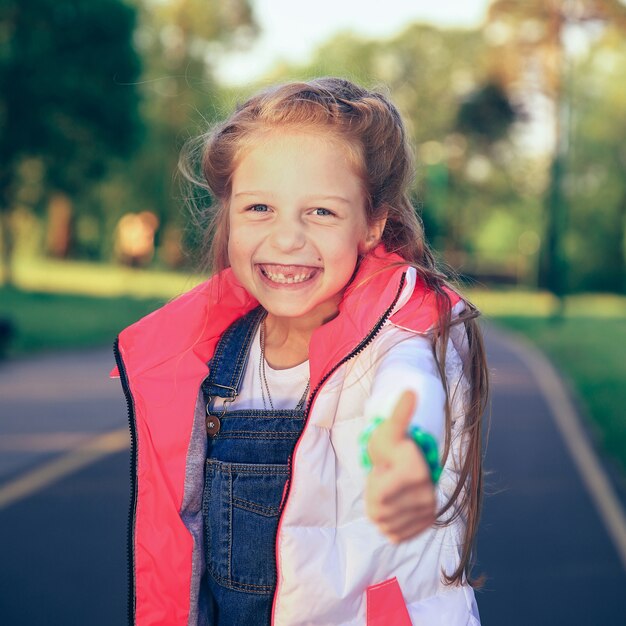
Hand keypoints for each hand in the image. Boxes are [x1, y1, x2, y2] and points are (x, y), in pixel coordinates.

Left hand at [365, 390, 436, 542]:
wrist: (409, 462)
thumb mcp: (390, 430)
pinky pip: (393, 534)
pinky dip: (388, 522)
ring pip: (384, 524)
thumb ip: (399, 414)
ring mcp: (427, 513)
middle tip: (385, 479)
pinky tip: (394, 505)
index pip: (378, 496)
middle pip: (379, 512)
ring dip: (380, 508)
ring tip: (389, 490)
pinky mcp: (424, 525)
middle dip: (374, 495)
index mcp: (418, 473)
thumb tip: (409, 391)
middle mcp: (428, 497)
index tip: (384, 468)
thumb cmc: (393, 445)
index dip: (374, 481)